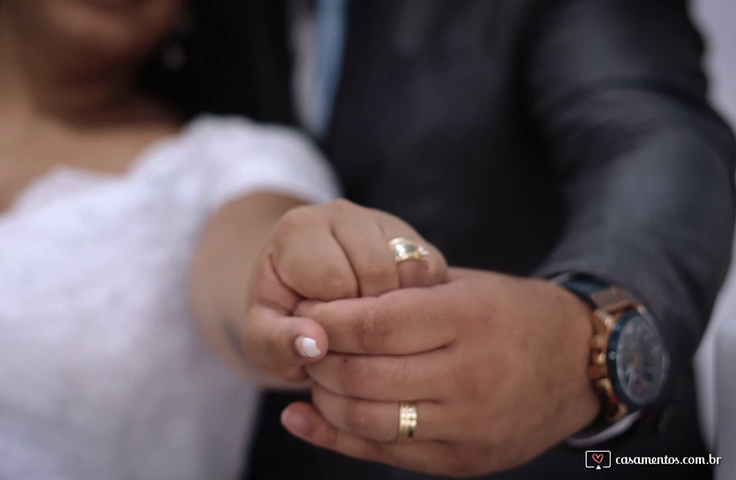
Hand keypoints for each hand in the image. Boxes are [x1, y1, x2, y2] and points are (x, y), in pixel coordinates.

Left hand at [243, 199, 446, 381]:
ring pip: (411, 273)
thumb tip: (315, 343)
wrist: (302, 299)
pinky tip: (394, 323)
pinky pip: (434, 277)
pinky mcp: (417, 244)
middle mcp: (342, 213)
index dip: (332, 321)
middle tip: (348, 339)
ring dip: (396, 314)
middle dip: (367, 318)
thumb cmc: (281, 321)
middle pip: (377, 272)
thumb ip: (277, 342)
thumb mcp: (265, 339)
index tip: (321, 334)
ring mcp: (384, 223)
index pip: (333, 278)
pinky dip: (420, 308)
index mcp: (298, 228)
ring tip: (367, 331)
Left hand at [280, 268, 600, 475]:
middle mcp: (468, 375)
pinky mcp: (464, 460)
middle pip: (362, 375)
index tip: (302, 313)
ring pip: (366, 419)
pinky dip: (336, 436)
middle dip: (318, 360)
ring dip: (324, 398)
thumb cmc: (510, 314)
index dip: (326, 321)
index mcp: (466, 319)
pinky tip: (306, 418)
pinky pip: (385, 453)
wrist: (580, 364)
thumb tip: (327, 308)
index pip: (373, 325)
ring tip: (313, 377)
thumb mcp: (464, 286)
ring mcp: (468, 425)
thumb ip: (402, 294)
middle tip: (303, 345)